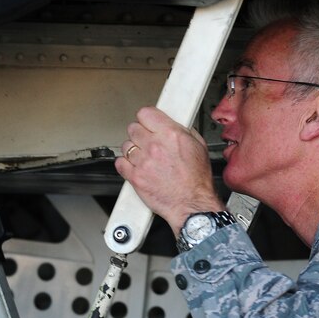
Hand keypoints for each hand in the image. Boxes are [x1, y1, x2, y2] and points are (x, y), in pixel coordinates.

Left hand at [114, 107, 224, 233]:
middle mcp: (155, 146)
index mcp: (171, 135)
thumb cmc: (197, 180)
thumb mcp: (199, 147)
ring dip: (134, 150)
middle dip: (140, 134)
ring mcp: (143, 162)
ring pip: (126, 145)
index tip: (149, 123)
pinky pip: (120, 163)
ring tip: (144, 157)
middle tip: (148, 142)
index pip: (145, 113)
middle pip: (133, 128)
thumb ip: (183, 132)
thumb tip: (173, 125)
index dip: (147, 119)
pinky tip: (137, 167)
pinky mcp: (135, 177)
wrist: (192, 204)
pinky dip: (126, 164)